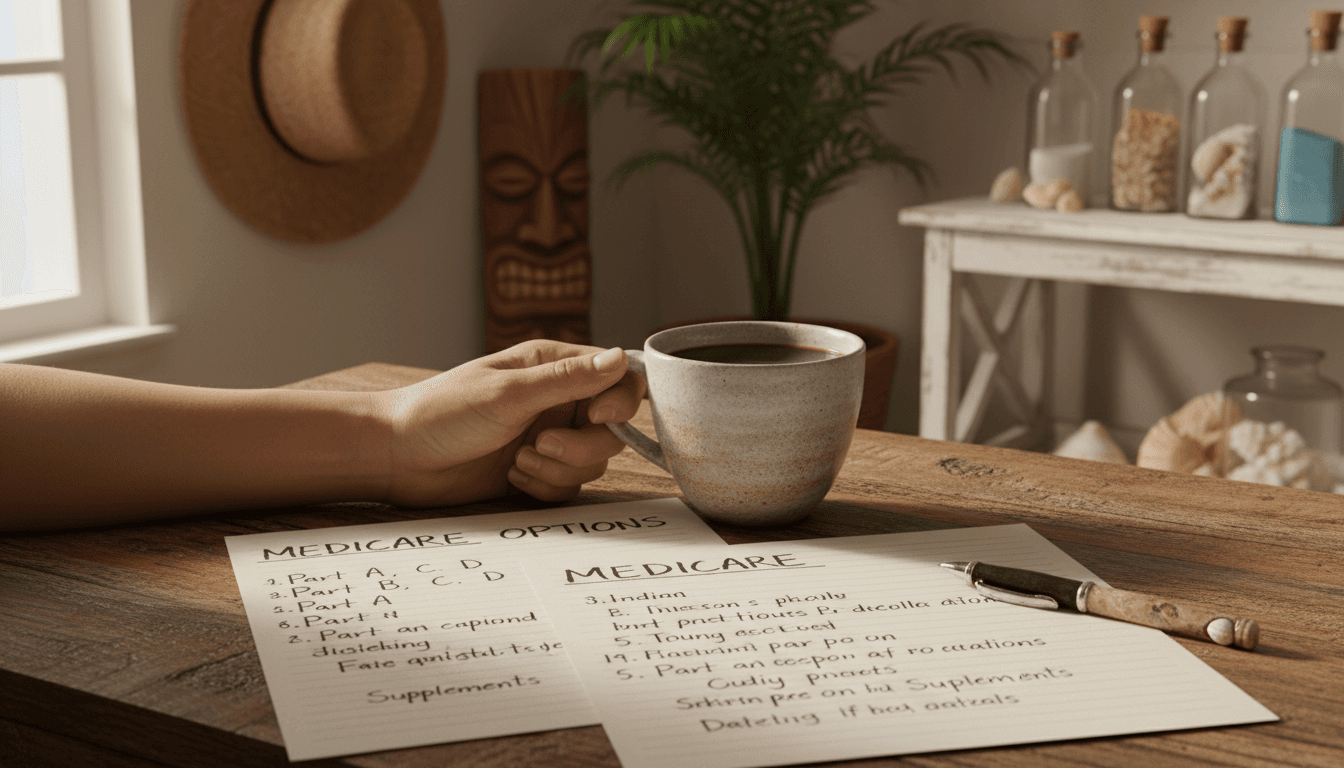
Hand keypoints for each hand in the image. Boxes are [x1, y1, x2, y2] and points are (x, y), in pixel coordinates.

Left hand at [377, 340, 644, 506]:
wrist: (398, 457)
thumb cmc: (443, 412)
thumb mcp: (509, 393)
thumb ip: (569, 380)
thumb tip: (620, 358)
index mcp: (554, 367)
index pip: (619, 379)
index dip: (622, 402)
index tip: (599, 417)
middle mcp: (558, 401)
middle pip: (612, 430)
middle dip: (582, 446)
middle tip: (541, 444)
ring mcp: (549, 437)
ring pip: (593, 463)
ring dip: (559, 469)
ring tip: (518, 460)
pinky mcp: (537, 472)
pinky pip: (568, 487)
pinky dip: (545, 486)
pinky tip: (511, 476)